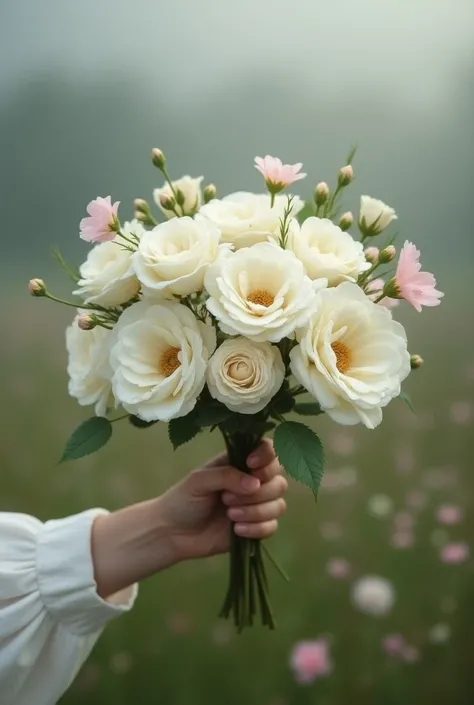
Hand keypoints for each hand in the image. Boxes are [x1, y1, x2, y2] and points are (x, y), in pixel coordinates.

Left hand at [91, 440, 286, 597]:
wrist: (172, 533)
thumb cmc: (183, 499)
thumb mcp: (199, 480)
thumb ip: (226, 476)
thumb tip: (255, 483)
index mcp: (240, 463)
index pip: (269, 451)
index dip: (267, 456)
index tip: (251, 465)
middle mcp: (253, 482)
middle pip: (279, 480)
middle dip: (258, 492)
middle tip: (227, 498)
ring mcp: (256, 506)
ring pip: (278, 504)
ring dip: (256, 511)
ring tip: (230, 515)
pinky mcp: (256, 528)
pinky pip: (272, 527)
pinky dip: (257, 528)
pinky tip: (236, 530)